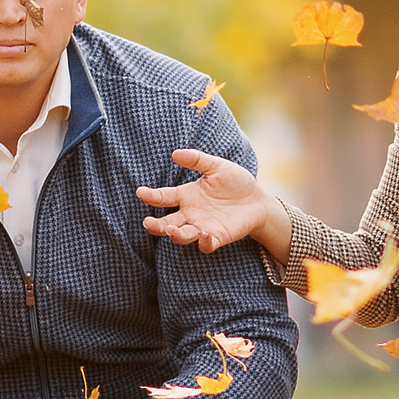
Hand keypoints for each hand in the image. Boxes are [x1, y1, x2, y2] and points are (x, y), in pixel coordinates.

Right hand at [137, 149, 284, 258]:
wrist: (258, 201)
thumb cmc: (235, 182)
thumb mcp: (217, 166)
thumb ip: (197, 160)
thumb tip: (175, 153)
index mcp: (187, 196)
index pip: (164, 197)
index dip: (151, 195)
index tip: (141, 192)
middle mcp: (190, 214)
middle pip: (166, 222)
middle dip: (156, 225)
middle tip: (147, 223)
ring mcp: (202, 227)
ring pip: (182, 235)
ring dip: (175, 235)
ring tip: (172, 230)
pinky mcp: (217, 237)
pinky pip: (206, 244)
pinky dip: (203, 242)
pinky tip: (203, 233)